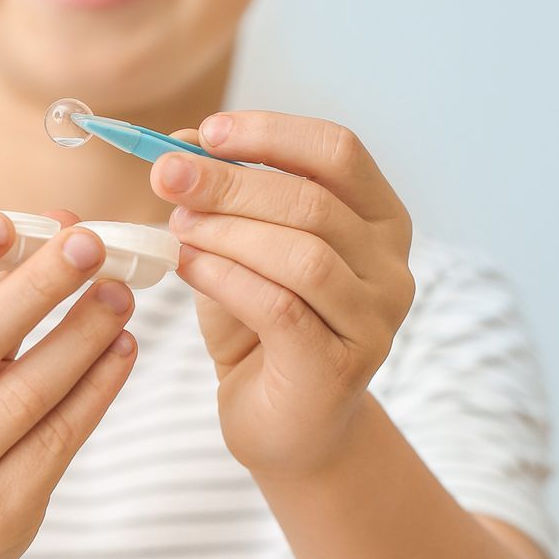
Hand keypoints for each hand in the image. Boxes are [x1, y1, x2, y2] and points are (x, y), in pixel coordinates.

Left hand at [153, 112, 415, 484]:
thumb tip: (178, 143)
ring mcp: (374, 320)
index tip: (206, 132)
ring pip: (302, 254)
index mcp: (379, 219)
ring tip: (176, 228)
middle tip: (167, 175)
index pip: (338, 152)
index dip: (271, 133)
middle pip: (314, 201)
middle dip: (230, 182)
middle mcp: (392, 266)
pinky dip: (226, 277)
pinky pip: (280, 306)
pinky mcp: (341, 366)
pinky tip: (187, 267)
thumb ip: (223, 198)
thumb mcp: (241, 249)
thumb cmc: (262, 328)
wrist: (284, 426)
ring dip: (227, 232)